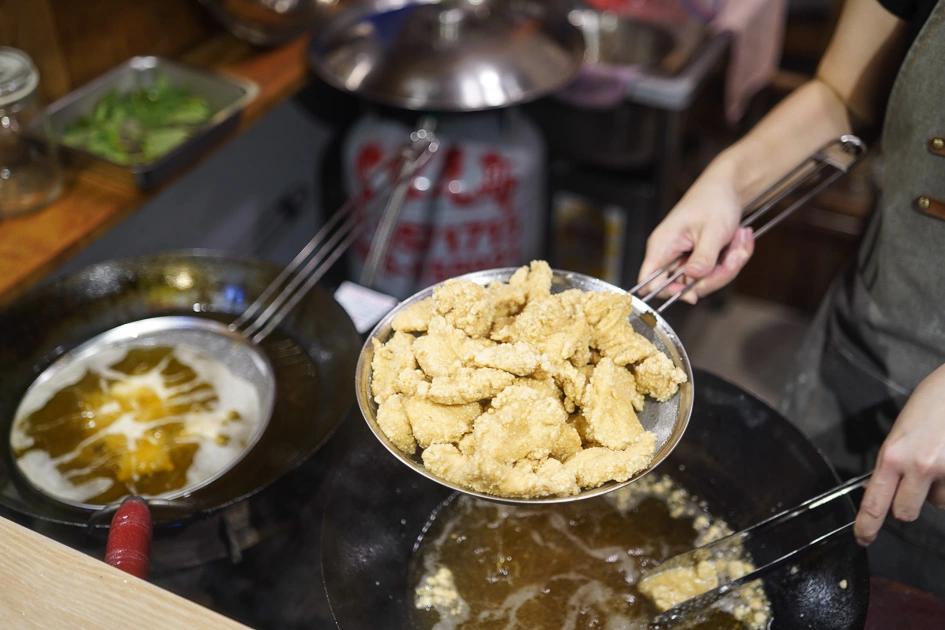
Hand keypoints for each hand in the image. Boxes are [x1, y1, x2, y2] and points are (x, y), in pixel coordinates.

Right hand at [638, 160, 754, 303]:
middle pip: (684, 286)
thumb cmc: (714, 201)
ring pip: (704, 280)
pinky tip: (739, 240)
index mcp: (663, 246)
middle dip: (715, 276)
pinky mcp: (698, 258)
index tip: (692, 291)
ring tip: (740, 240)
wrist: (727, 187)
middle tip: (734, 256)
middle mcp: (670, 254)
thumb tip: (693, 278)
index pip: (650, 283)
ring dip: (728, 265)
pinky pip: (714, 272)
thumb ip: (702, 258)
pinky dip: (731, 259)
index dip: (668, 292)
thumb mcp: (712, 231)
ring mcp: (685, 258)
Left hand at [854, 364, 944, 545]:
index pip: (874, 501)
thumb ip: (894, 462)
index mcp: (892, 454)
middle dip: (908, 505)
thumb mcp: (901, 432)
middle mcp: (918, 466)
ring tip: (941, 459)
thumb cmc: (932, 404)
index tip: (862, 538)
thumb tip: (889, 489)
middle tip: (915, 484)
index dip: (867, 525)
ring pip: (937, 503)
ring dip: (938, 490)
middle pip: (905, 512)